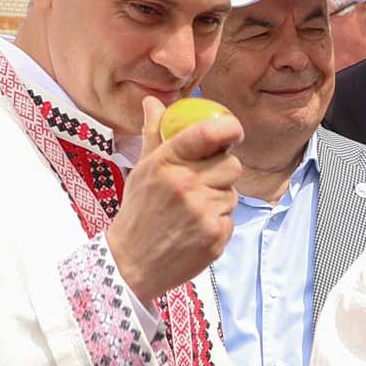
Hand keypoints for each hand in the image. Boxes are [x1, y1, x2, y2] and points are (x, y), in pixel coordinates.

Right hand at [104, 98, 242, 303]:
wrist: (131, 263)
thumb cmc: (138, 212)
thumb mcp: (142, 170)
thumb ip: (153, 134)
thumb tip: (154, 103)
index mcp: (167, 163)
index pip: (209, 133)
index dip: (229, 127)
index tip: (233, 131)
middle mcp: (186, 185)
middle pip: (231, 164)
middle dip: (221, 171)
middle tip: (203, 182)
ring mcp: (202, 212)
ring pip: (232, 193)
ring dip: (219, 199)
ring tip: (192, 210)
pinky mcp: (215, 236)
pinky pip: (231, 218)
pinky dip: (218, 222)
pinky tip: (195, 228)